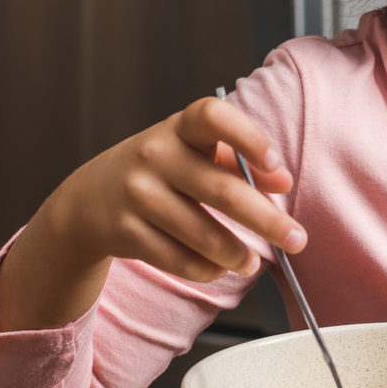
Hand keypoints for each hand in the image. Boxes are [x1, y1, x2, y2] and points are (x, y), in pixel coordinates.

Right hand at [0, 96, 302, 332]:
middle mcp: (155, 154)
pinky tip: (219, 268)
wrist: (89, 199)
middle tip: (297, 241)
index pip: (214, 117)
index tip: (278, 166)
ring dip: (238, 256)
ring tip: (253, 263)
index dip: (249, 138)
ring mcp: (137, 194)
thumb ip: (241, 162)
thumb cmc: (160, 170)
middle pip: (222, 190)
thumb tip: (283, 183)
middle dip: (268, 221)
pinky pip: (179, 260)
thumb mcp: (194, 153)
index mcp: (180, 127)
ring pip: (203, 234)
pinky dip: (207, 269)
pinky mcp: (125, 232)